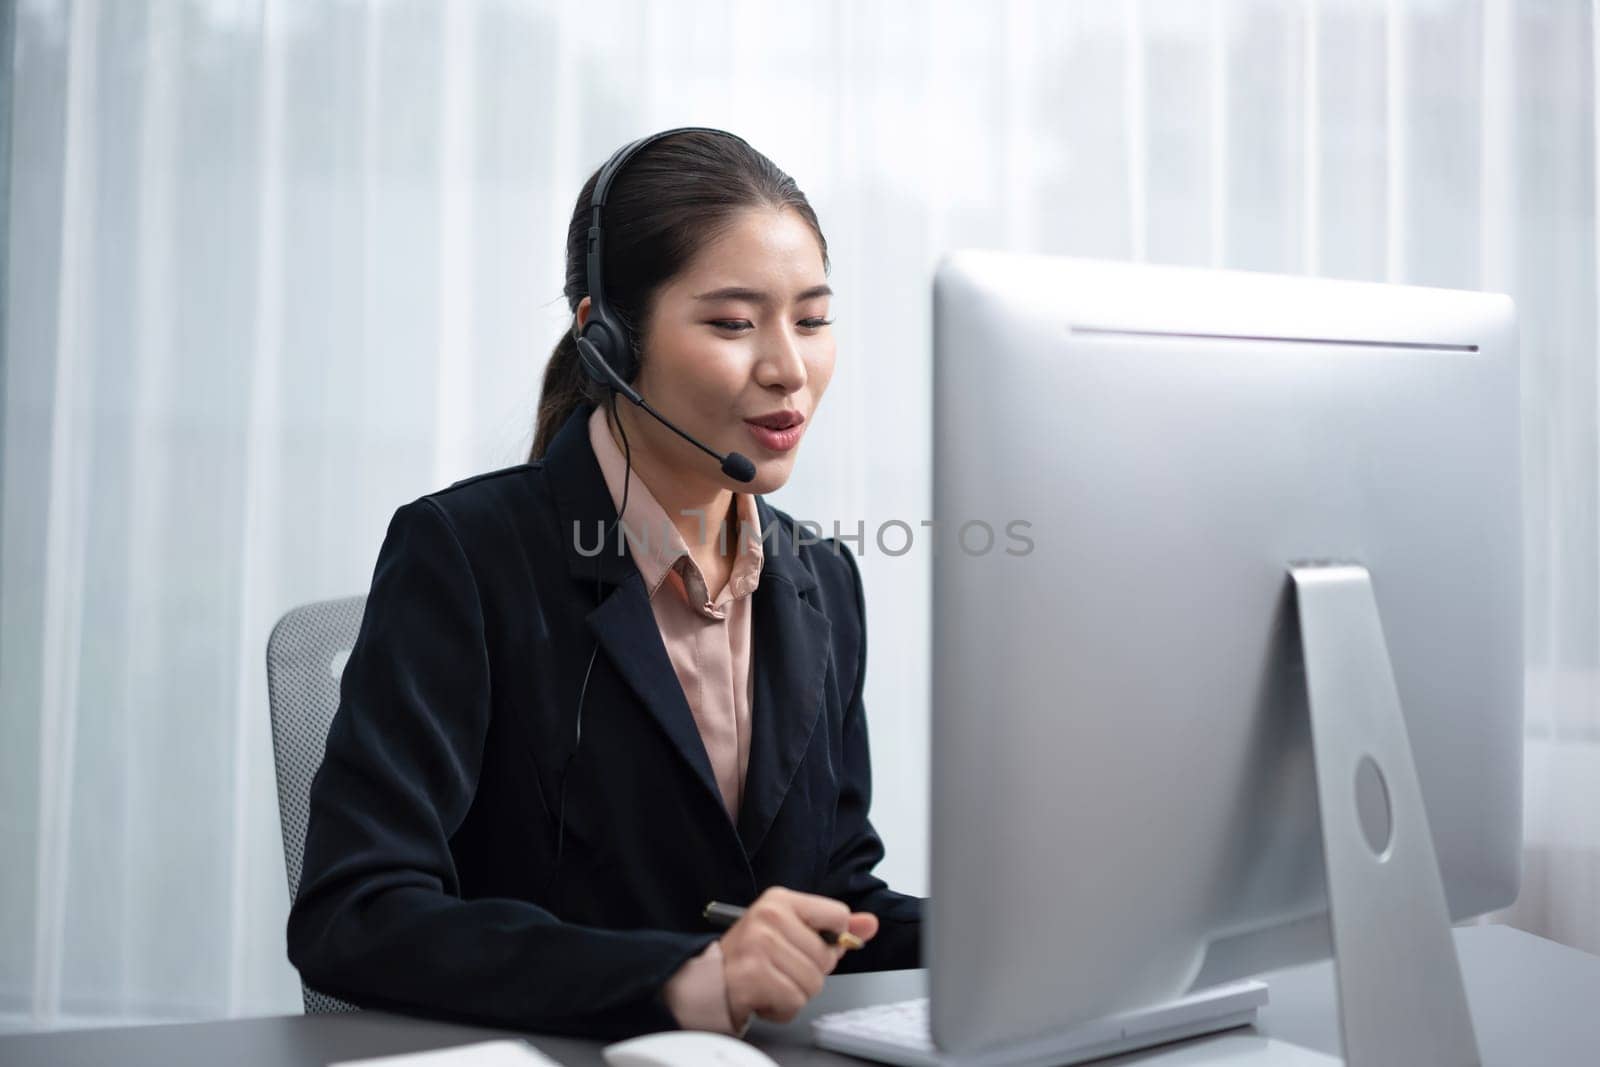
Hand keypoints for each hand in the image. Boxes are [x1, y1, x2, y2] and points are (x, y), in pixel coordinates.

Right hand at [718, 887, 878, 1027]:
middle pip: (827, 956)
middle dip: (809, 971)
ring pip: (813, 982)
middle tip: (781, 967)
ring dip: (796, 992)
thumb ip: (832, 926)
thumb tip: (870, 924)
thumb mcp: (791, 929)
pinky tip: (765, 996)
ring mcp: (760, 945)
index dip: (829, 939)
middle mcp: (769, 917)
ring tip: (773, 982)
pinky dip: (782, 1007)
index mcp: (780, 900)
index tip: (805, 945)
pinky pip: (794, 1001)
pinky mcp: (754, 975)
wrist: (709, 979)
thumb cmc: (751, 954)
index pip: (837, 915)